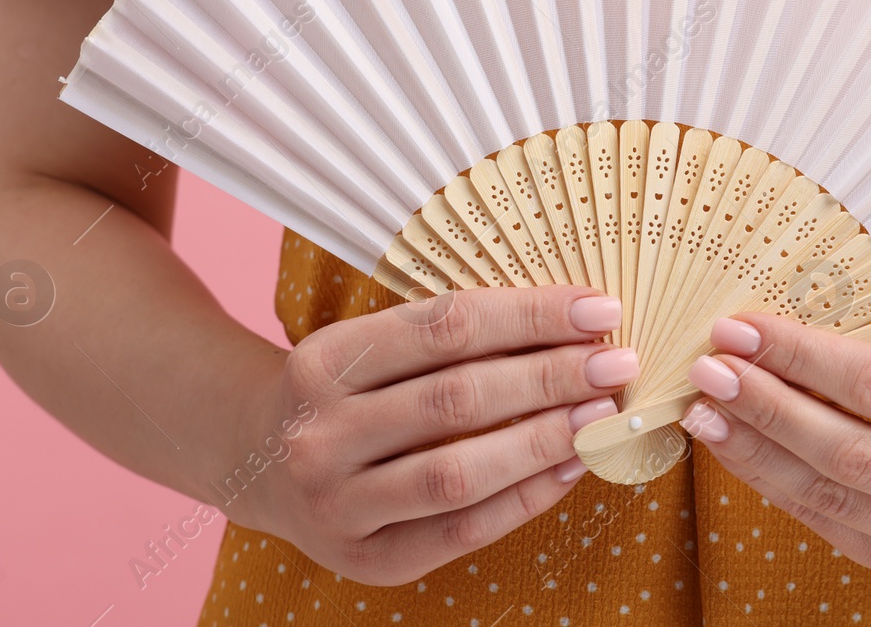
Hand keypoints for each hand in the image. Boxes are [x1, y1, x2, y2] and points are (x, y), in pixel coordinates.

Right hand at [232, 285, 637, 584]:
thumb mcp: (371, 345)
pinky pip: (462, 529)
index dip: (529, 316)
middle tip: (617, 362)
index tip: (597, 309)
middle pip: (456, 399)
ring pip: (458, 471)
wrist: (254, 461)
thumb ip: (450, 334)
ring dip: (544, 439)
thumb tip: (569, 322)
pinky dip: (525, 497)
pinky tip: (571, 466)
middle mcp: (321, 434)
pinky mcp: (366, 560)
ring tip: (601, 414)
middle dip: (550, 376)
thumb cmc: (343, 390)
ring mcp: (337, 504)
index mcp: (324, 362)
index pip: (444, 328)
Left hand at [678, 314, 870, 573]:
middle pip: (846, 450)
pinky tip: (735, 447)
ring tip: (703, 412)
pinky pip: (825, 521)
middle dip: (766, 407)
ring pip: (827, 495)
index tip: (739, 328)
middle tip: (708, 370)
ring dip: (754, 451)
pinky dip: (772, 481)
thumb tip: (771, 326)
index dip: (801, 357)